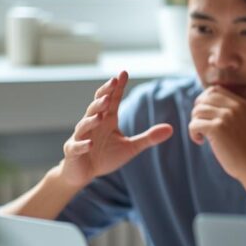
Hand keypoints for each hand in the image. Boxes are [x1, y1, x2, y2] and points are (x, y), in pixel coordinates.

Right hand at [58, 71, 173, 187]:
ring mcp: (81, 137)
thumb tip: (172, 129)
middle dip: (103, 96)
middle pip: (96, 107)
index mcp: (107, 120)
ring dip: (92, 118)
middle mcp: (93, 125)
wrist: (83, 172)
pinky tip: (90, 144)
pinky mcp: (73, 152)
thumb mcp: (130, 147)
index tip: (123, 73)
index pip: (112, 100)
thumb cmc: (105, 157)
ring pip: (84, 124)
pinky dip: (83, 145)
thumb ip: (148, 137)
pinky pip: (77, 146)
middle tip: (111, 84)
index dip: (117, 87)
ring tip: (101, 113)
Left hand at [188, 86, 245, 184]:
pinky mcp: (217, 129)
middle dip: (198, 112)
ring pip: (197, 111)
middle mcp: (236, 107)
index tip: (205, 116)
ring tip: (202, 136)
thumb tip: (202, 103)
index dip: (205, 101)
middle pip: (204, 99)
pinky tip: (201, 142)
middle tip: (202, 127)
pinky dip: (193, 134)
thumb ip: (230, 112)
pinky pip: (194, 124)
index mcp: (243, 104)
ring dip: (195, 124)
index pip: (215, 90)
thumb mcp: (244, 124)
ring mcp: (227, 116)